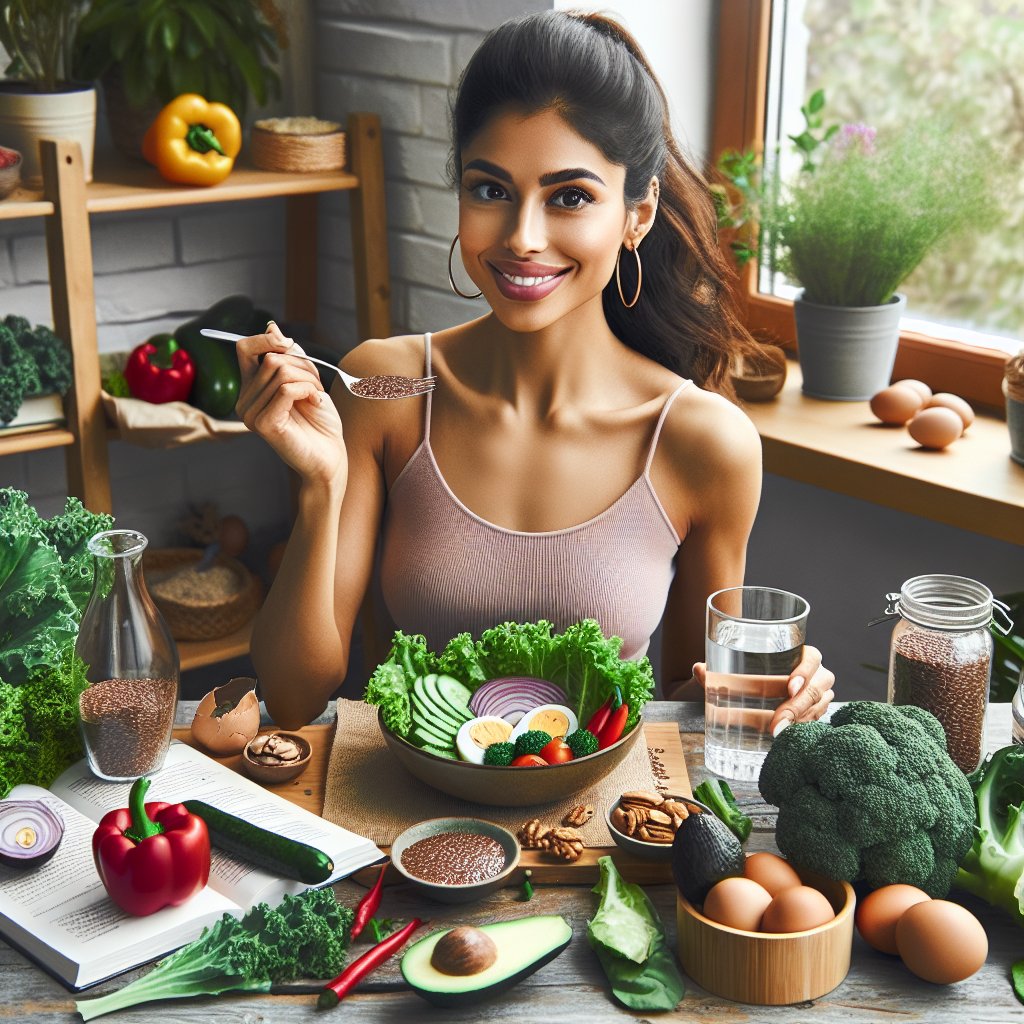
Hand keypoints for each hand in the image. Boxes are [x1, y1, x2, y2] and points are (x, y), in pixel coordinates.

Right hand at [235, 322, 346, 483]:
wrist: (331, 458)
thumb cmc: (320, 423)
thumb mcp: (307, 380)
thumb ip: (289, 357)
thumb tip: (272, 328)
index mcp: (251, 388)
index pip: (245, 348)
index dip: (268, 339)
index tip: (290, 345)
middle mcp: (245, 401)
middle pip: (270, 358)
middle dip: (303, 365)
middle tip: (316, 384)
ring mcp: (251, 414)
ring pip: (280, 372)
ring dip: (309, 379)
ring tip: (317, 396)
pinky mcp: (264, 424)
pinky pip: (286, 389)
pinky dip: (308, 390)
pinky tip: (316, 402)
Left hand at [689, 645, 834, 733]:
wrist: (752, 689)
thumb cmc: (747, 673)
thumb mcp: (732, 668)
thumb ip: (716, 669)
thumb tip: (698, 669)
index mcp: (800, 655)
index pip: (812, 659)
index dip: (805, 671)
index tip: (790, 686)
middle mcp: (815, 675)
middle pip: (816, 688)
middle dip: (797, 706)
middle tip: (777, 722)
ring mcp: (818, 697)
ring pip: (816, 708)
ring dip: (797, 721)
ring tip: (775, 732)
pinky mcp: (814, 714)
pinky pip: (814, 723)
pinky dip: (800, 729)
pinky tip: (783, 738)